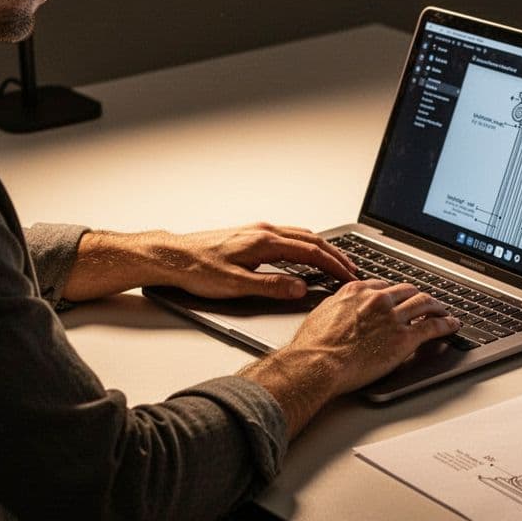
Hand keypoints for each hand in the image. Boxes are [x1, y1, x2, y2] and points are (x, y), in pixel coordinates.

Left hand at [61, 223, 356, 302]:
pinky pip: (287, 236)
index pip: (311, 252)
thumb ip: (271, 287)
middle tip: (352, 270)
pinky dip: (305, 244)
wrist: (169, 256)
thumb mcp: (235, 286)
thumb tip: (300, 289)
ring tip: (335, 262)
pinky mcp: (249, 235)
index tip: (349, 276)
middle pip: (310, 240)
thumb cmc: (196, 270)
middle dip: (335, 255)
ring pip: (300, 235)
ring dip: (321, 248)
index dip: (334, 264)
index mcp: (265, 242)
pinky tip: (304, 254)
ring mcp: (256, 231)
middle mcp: (263, 231)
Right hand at [239, 280, 460, 435]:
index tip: (400, 297)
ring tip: (443, 311)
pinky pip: (433, 326)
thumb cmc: (313, 346)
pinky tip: (452, 324)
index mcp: (357, 291)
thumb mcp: (321, 314)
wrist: (317, 363)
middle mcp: (377, 299)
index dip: (395, 293)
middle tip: (425, 302)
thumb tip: (341, 309)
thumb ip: (337, 307)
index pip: (384, 286)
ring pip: (424, 303)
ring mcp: (393, 317)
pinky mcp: (404, 338)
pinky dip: (446, 323)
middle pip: (407, 291)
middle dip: (418, 296)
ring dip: (437, 306)